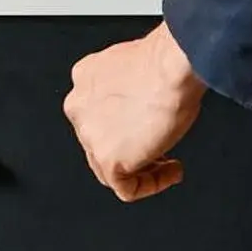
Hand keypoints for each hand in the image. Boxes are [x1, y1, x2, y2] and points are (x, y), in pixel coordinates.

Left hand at [64, 23, 204, 201]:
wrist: (172, 66)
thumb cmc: (166, 62)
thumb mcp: (137, 68)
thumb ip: (129, 89)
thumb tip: (144, 104)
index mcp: (84, 79)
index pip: (98, 114)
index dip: (125, 125)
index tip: (146, 127)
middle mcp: (79, 106)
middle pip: (100, 142)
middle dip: (131, 150)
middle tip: (159, 152)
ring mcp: (90, 134)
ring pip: (109, 169)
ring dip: (142, 170)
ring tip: (169, 165)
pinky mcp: (107, 158)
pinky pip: (126, 188)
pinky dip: (152, 184)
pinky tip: (171, 172)